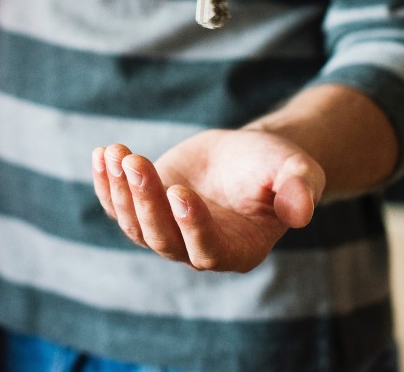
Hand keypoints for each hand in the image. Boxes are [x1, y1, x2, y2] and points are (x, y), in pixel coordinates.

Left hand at [92, 128, 324, 271]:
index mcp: (237, 249)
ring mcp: (167, 230)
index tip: (179, 190)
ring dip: (120, 190)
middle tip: (135, 161)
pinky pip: (117, 205)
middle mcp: (196, 248)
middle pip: (162, 238)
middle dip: (145, 200)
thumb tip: (302, 211)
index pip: (207, 250)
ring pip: (134, 224)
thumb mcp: (297, 171)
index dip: (191, 225)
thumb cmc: (276, 166)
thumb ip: (300, 189)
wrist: (247, 155)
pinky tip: (101, 154)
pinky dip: (105, 184)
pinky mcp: (146, 208)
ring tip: (115, 153)